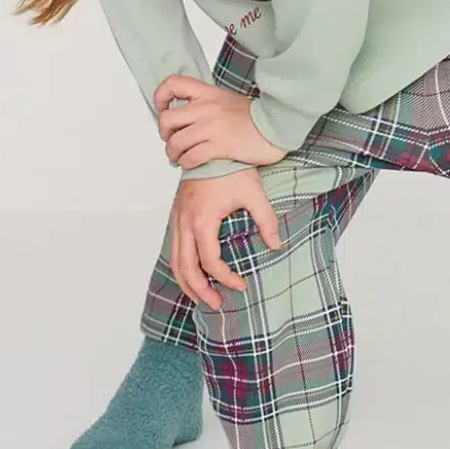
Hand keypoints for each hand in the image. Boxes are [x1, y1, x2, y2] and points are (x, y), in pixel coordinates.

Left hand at [154, 76, 285, 170]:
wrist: (277, 127)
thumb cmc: (253, 118)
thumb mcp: (226, 100)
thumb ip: (205, 103)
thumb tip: (185, 114)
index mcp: (207, 93)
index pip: (173, 84)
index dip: (161, 96)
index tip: (163, 109)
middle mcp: (206, 108)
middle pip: (167, 119)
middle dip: (165, 134)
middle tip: (172, 140)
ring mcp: (212, 128)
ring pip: (175, 142)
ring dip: (173, 154)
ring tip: (180, 157)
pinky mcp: (219, 147)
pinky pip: (190, 157)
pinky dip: (187, 163)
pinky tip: (193, 163)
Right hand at [170, 170, 281, 310]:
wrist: (212, 144)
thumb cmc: (232, 167)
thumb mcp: (255, 193)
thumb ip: (266, 221)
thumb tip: (276, 245)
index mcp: (202, 219)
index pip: (210, 260)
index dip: (225, 277)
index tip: (241, 285)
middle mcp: (184, 221)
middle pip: (185, 267)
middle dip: (199, 289)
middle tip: (216, 304)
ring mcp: (177, 217)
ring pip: (174, 259)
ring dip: (186, 281)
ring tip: (201, 297)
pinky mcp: (177, 213)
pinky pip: (173, 246)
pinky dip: (180, 264)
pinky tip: (192, 272)